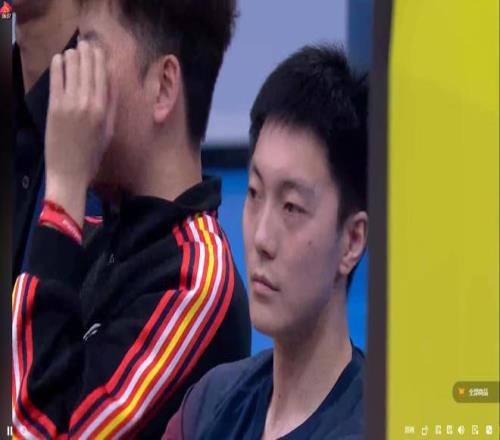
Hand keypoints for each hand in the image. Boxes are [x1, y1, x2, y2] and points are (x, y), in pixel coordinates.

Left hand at [44, 40, 116, 224]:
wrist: (69, 171)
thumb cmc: (92, 155)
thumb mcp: (109, 131)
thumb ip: (112, 106)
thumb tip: (113, 84)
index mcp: (104, 110)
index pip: (103, 77)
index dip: (101, 60)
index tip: (99, 50)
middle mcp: (87, 103)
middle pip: (88, 70)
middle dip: (87, 54)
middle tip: (86, 44)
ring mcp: (69, 104)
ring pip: (72, 71)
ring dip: (73, 56)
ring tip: (74, 49)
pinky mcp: (54, 107)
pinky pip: (56, 80)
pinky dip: (58, 67)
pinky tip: (59, 58)